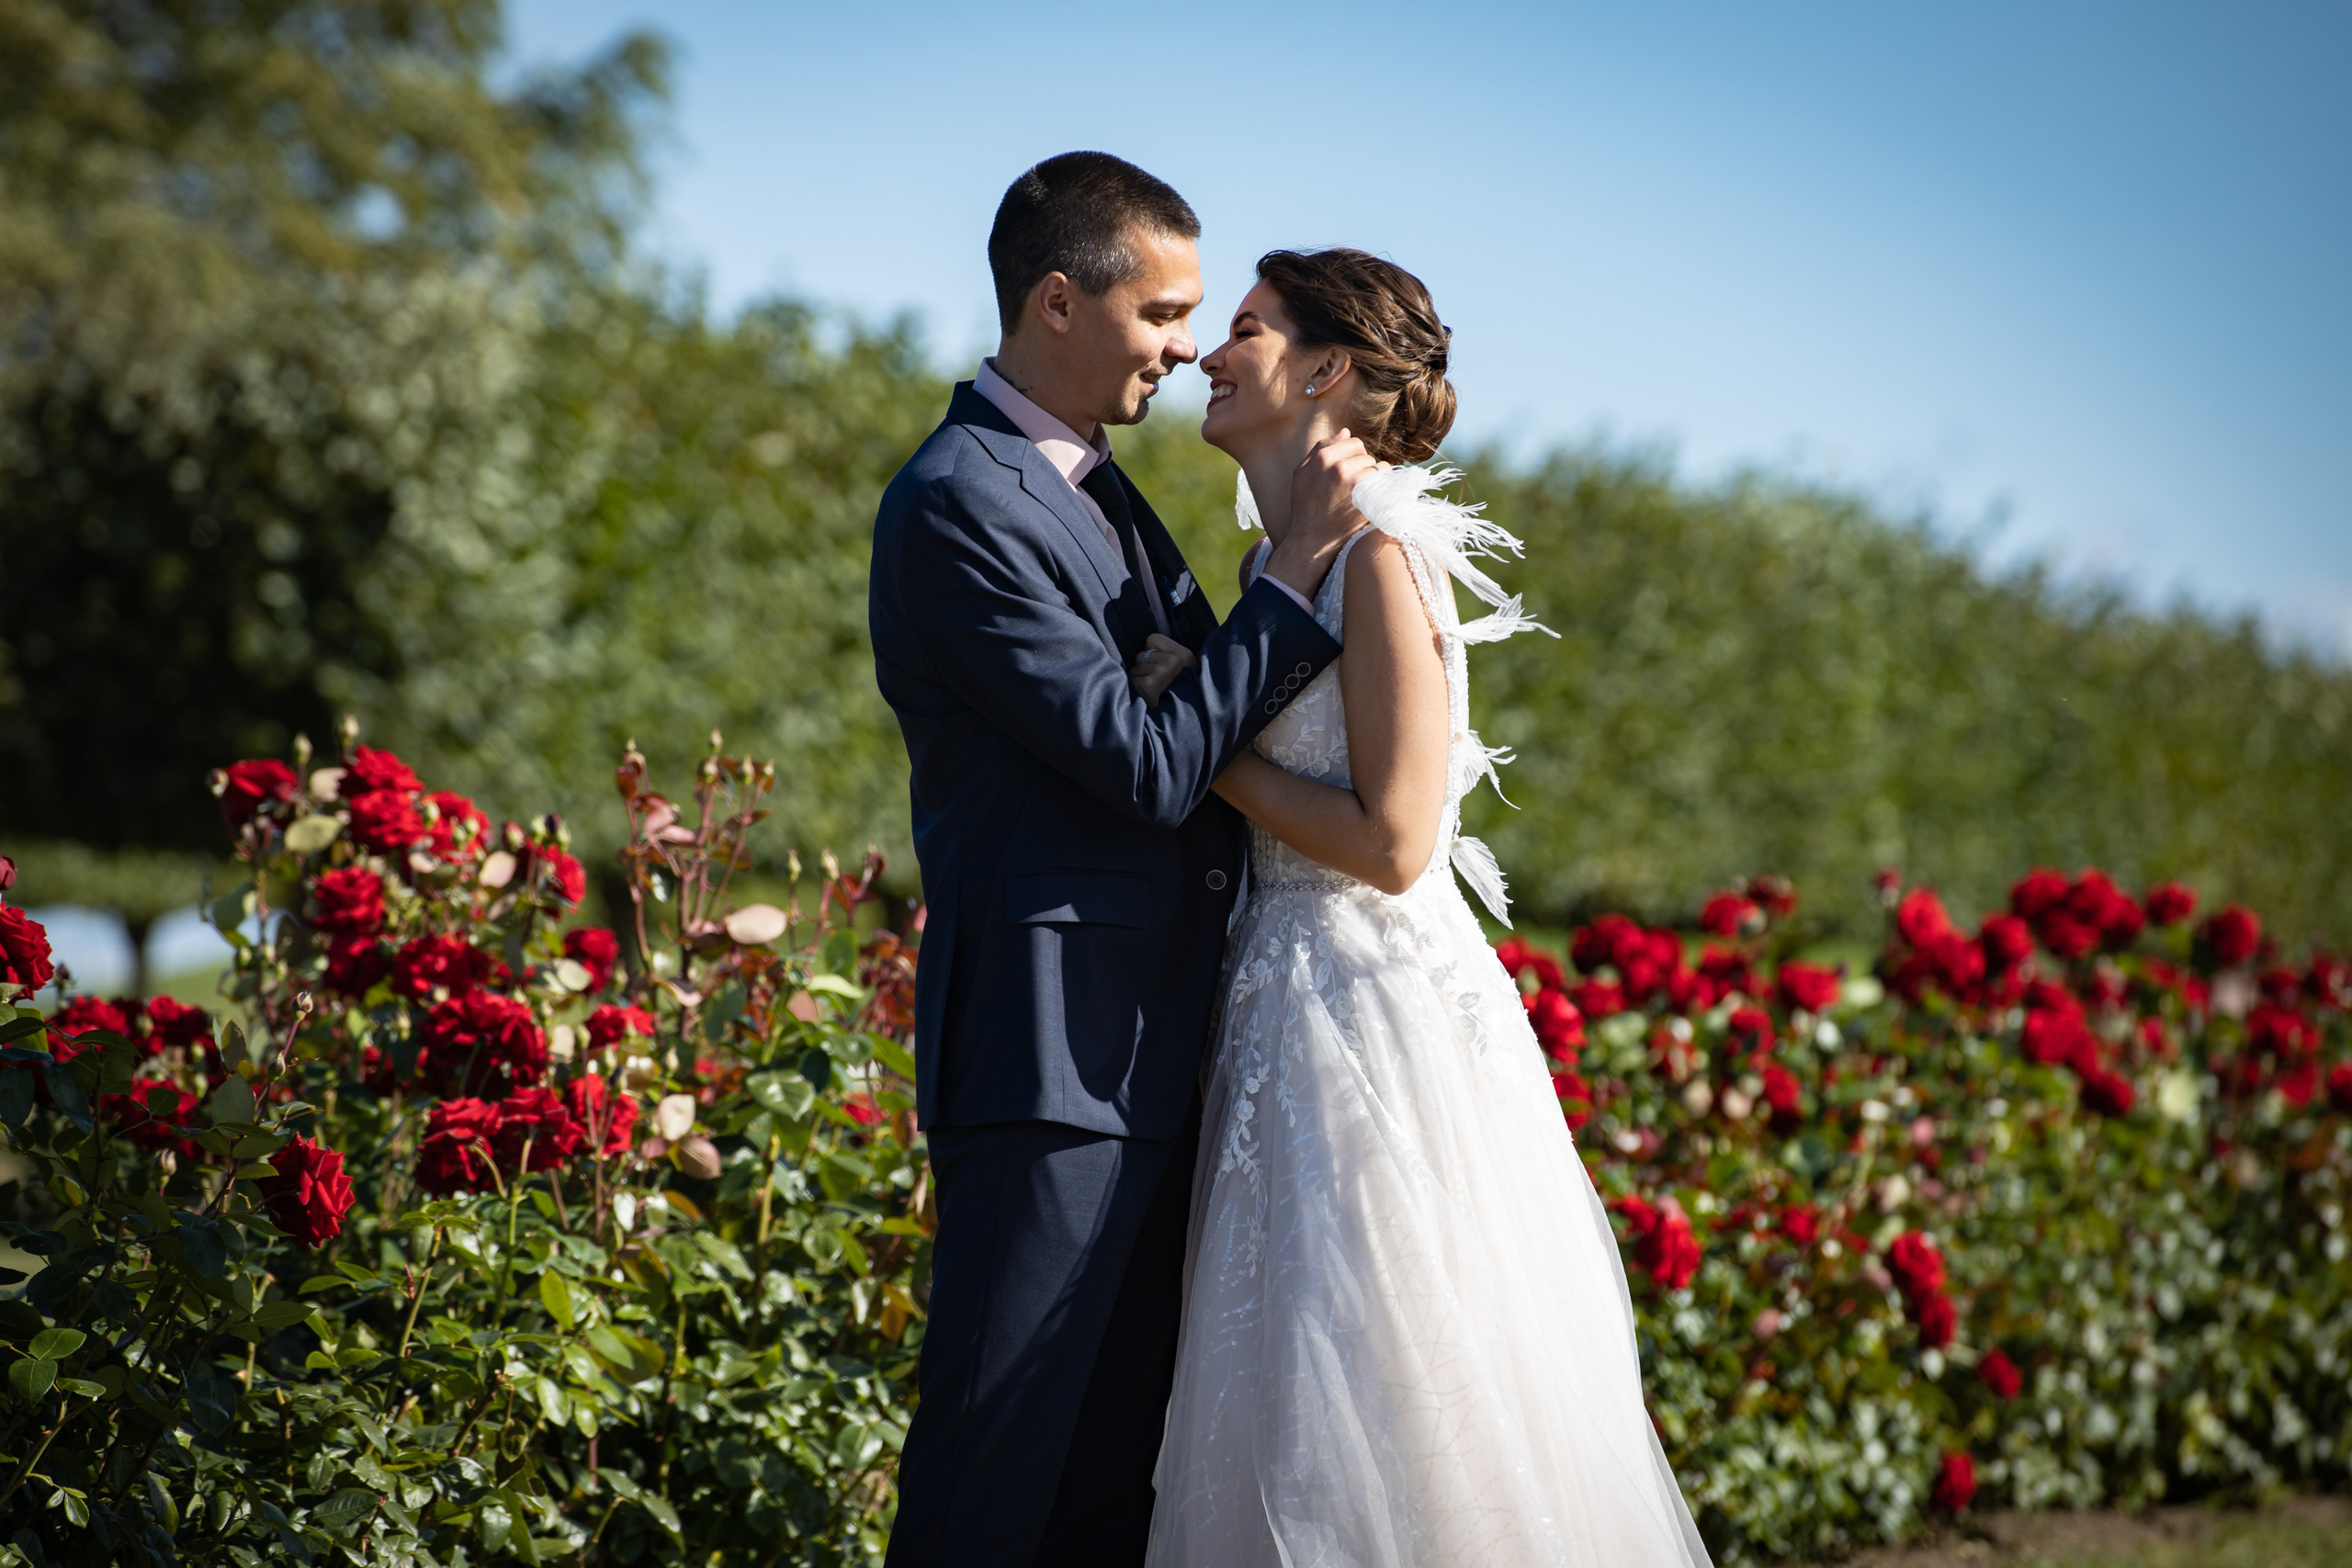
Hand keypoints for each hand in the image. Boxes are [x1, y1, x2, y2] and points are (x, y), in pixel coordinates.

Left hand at [1128, 633, 1197, 706]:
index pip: (1152, 639)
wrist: (1182, 717)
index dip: (1150, 653)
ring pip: (1134, 669)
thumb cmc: (1177, 692)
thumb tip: (1144, 649)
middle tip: (1156, 683)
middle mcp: (1174, 660)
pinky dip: (1135, 689)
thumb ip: (1164, 654)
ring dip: (1139, 680)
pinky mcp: (1149, 685)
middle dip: (1143, 668)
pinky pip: (1132, 681)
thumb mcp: (1180, 668)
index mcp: (1184, 654)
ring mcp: (1162, 672)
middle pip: (1140, 655)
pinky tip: (1147, 696)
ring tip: (1152, 691)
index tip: (1159, 667)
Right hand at [1263, 429, 1377, 600]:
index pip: (1352, 442)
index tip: (1351, 471)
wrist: (1311, 541)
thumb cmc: (1305, 508)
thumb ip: (1320, 449)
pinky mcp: (1366, 495)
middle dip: (1364, 466)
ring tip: (1365, 493)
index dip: (1354, 456)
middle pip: (1366, 454)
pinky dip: (1384, 487)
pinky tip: (1375, 498)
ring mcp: (1353, 480)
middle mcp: (1337, 465)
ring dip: (1375, 477)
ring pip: (1378, 466)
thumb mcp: (1302, 474)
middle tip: (1356, 486)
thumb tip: (1345, 431)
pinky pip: (1385, 479)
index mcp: (1321, 457)